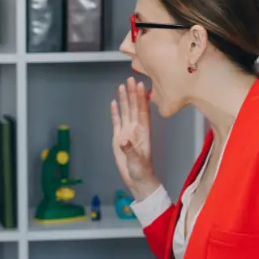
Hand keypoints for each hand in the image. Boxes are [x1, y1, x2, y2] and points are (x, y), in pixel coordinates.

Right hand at [110, 77, 158, 199]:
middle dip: (132, 93)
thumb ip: (130, 151)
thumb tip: (124, 141)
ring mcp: (127, 132)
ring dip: (124, 99)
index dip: (141, 98)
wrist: (138, 180)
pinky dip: (115, 112)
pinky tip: (114, 103)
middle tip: (130, 78)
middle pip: (134, 107)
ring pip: (126, 112)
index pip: (142, 111)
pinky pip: (117, 122)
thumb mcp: (137, 162)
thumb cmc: (141, 171)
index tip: (140, 85)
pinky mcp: (119, 138)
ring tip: (122, 86)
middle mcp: (136, 129)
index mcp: (143, 132)